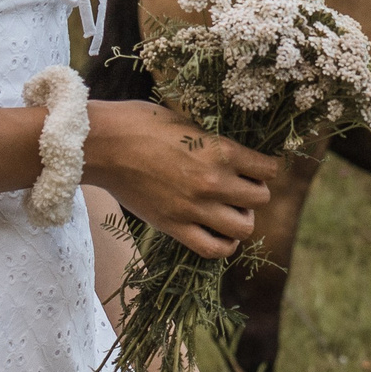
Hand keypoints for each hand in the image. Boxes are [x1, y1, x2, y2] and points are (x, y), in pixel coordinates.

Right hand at [86, 100, 278, 258]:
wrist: (102, 144)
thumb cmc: (140, 123)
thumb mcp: (187, 122)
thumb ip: (212, 142)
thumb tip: (230, 155)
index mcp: (220, 150)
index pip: (268, 170)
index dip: (265, 168)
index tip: (256, 168)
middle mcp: (213, 181)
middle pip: (260, 199)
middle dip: (254, 192)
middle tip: (240, 187)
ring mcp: (194, 207)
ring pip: (244, 228)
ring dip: (242, 219)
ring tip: (230, 210)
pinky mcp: (174, 226)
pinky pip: (213, 249)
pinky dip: (223, 244)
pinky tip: (219, 232)